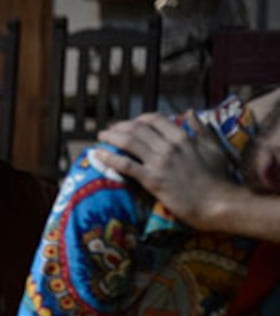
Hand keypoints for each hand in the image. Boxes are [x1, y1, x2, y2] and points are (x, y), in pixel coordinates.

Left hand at [93, 112, 231, 228]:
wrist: (218, 202)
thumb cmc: (218, 177)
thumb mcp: (213, 147)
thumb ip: (200, 129)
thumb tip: (189, 112)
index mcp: (183, 137)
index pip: (155, 119)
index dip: (139, 119)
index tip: (130, 123)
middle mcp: (169, 146)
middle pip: (137, 129)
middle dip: (120, 127)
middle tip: (109, 130)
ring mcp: (159, 163)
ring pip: (129, 143)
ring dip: (111, 137)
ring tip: (100, 137)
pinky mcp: (152, 180)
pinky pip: (126, 165)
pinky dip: (109, 158)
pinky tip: (98, 154)